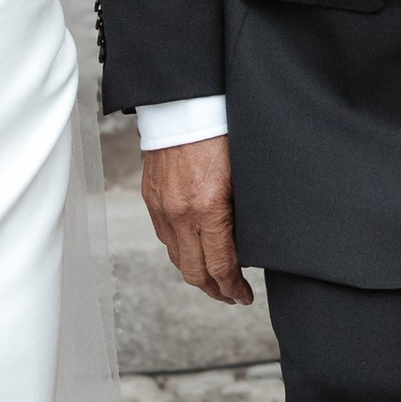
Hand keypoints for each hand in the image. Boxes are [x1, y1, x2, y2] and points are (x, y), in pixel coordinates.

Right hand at [140, 134, 254, 307]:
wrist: (187, 104)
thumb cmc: (224, 134)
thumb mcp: (245, 178)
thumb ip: (244, 216)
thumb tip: (248, 247)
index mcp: (207, 209)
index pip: (219, 266)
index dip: (233, 288)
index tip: (245, 297)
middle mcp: (179, 213)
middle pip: (194, 272)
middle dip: (215, 290)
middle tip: (232, 296)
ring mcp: (161, 206)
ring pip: (177, 257)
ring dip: (196, 272)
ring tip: (215, 277)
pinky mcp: (151, 197)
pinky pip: (165, 236)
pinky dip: (181, 250)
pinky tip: (196, 248)